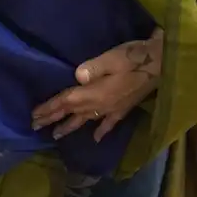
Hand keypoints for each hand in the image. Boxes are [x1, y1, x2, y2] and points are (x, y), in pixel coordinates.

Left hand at [32, 32, 162, 143]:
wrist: (163, 65)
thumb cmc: (135, 58)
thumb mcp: (112, 58)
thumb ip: (93, 68)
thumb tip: (77, 77)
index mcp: (94, 93)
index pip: (65, 102)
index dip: (49, 109)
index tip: (34, 116)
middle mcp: (100, 105)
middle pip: (72, 113)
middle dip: (53, 120)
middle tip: (35, 127)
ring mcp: (112, 109)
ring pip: (86, 121)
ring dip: (70, 127)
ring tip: (57, 136)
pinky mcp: (124, 109)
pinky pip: (109, 123)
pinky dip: (101, 131)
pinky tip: (96, 138)